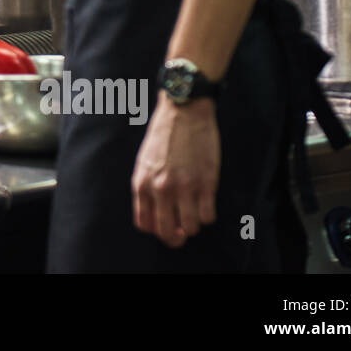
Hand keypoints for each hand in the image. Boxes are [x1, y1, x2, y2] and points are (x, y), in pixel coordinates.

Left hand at [132, 97, 219, 247]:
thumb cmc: (164, 135)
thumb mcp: (144, 162)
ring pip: (191, 228)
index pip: (145, 224)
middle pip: (167, 232)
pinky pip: (208, 216)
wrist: (183, 112)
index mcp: (141, 183)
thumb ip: (147, 187)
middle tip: (183, 231)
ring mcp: (184, 187)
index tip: (166, 226)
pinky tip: (206, 202)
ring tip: (196, 212)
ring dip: (194, 225)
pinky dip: (208, 215)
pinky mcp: (205, 183)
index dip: (157, 230)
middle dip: (176, 237)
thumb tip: (155, 212)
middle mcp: (160, 189)